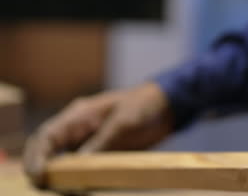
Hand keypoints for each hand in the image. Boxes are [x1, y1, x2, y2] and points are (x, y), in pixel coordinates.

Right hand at [23, 83, 173, 187]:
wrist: (166, 107)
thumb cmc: (143, 104)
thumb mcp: (124, 121)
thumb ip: (104, 140)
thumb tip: (80, 163)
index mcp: (78, 116)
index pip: (46, 136)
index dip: (37, 156)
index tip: (39, 175)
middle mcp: (78, 132)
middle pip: (48, 153)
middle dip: (42, 172)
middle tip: (47, 188)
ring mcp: (89, 145)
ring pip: (63, 166)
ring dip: (61, 181)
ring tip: (69, 192)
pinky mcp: (102, 157)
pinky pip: (84, 172)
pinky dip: (80, 183)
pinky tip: (83, 191)